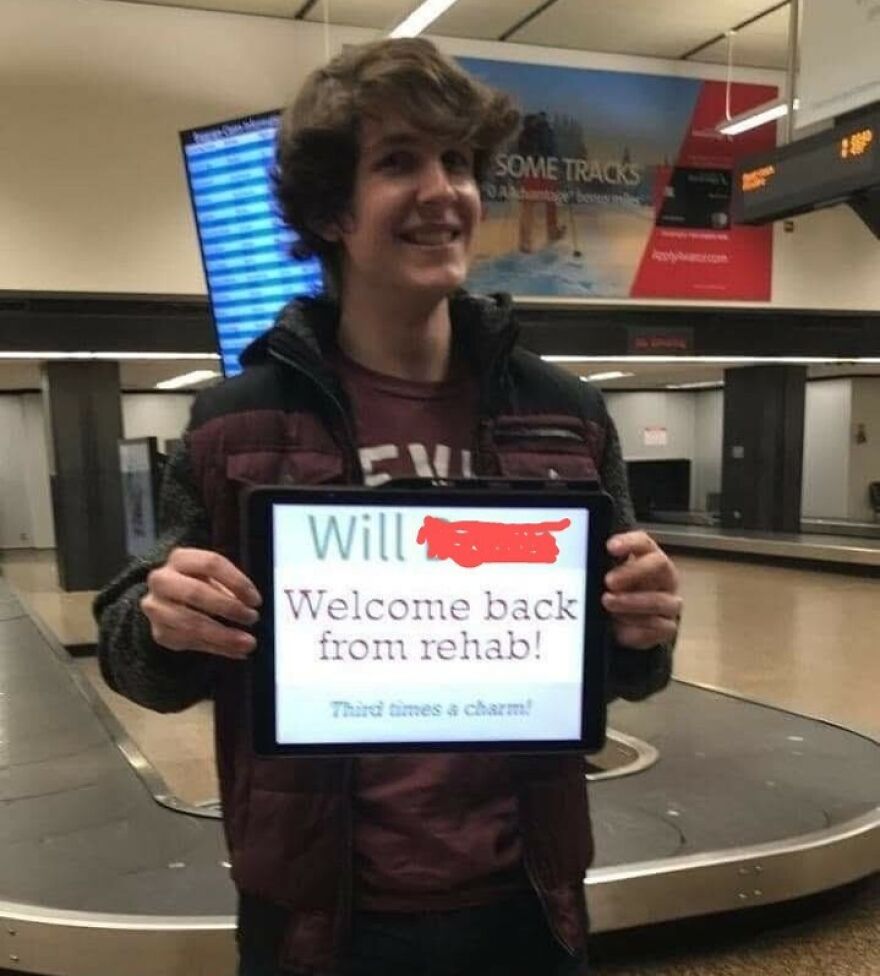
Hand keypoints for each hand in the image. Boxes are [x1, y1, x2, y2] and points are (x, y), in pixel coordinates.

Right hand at [141, 547, 261, 657]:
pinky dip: (216, 648)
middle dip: (228, 607)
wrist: (165, 600)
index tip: (256, 600)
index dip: (237, 581)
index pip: (211, 563)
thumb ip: (231, 586)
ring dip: (223, 635)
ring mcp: (156, 607)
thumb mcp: (213, 577)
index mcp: (180, 558)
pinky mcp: (158, 632)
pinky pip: (188, 642)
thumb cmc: (198, 584)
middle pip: (196, 592)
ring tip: (248, 642)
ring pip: (190, 623)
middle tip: (252, 618)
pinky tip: (235, 650)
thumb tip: (253, 603)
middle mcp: (162, 580)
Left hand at [601, 531, 680, 649]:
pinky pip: (658, 626)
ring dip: (631, 602)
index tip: (610, 547)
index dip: (629, 543)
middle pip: (658, 564)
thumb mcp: (609, 576)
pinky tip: (620, 626)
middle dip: (632, 571)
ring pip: (659, 600)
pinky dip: (636, 627)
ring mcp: (670, 602)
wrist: (628, 625)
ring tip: (608, 603)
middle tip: (609, 580)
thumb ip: (603, 567)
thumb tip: (582, 562)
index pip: (644, 542)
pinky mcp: (668, 627)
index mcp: (650, 557)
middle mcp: (665, 577)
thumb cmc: (618, 593)